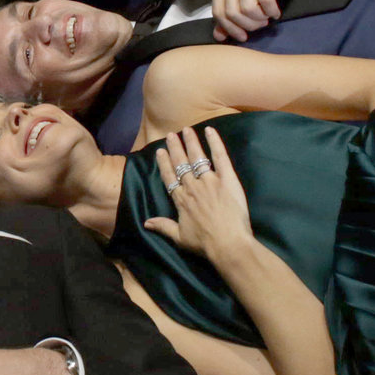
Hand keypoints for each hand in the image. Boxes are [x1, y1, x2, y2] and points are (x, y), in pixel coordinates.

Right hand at [142, 127, 256, 262]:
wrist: (228, 244)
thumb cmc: (204, 244)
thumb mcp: (180, 238)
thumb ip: (163, 226)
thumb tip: (146, 223)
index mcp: (181, 200)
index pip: (169, 177)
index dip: (164, 163)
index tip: (160, 151)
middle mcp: (192, 187)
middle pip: (181, 163)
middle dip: (175, 148)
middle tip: (171, 135)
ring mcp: (210, 181)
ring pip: (197, 157)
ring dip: (191, 142)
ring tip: (186, 130)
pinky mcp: (227, 179)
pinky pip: (220, 157)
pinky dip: (215, 143)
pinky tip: (209, 131)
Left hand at [210, 0, 322, 40]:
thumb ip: (229, 16)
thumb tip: (219, 37)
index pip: (218, 12)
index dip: (230, 29)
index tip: (244, 36)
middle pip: (232, 13)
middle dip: (248, 25)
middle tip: (260, 24)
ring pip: (247, 8)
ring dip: (260, 19)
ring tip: (267, 16)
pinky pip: (265, 0)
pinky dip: (271, 11)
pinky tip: (275, 12)